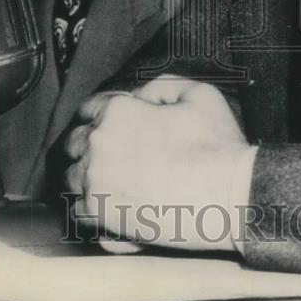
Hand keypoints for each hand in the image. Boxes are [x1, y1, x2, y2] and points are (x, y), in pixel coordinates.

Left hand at [64, 76, 252, 250]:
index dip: (102, 115)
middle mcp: (99, 144)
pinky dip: (89, 208)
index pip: (89, 108)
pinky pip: (77, 210)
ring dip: (85, 177)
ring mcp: (95, 181)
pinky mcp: (100, 215)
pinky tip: (108, 206)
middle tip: (111, 155)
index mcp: (117, 112)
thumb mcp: (199, 94)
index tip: (113, 127)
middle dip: (88, 145)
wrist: (229, 195)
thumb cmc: (218, 146)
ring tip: (108, 182)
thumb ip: (161, 85)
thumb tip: (141, 94)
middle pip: (74, 142)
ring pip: (71, 177)